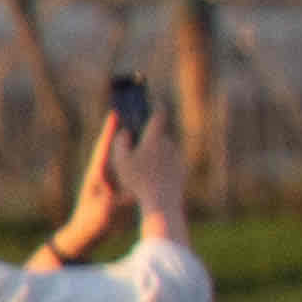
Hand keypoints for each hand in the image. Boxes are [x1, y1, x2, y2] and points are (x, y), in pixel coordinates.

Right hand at [99, 103, 189, 237]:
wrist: (163, 201)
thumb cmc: (139, 181)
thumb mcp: (121, 161)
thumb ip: (120, 142)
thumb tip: (125, 131)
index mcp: (155, 138)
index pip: (159, 114)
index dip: (156, 104)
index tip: (151, 100)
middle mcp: (169, 144)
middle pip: (159, 133)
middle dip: (148, 135)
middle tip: (136, 139)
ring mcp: (177, 156)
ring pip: (164, 148)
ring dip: (154, 151)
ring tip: (140, 163)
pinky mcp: (181, 168)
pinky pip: (169, 161)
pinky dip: (160, 164)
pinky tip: (150, 174)